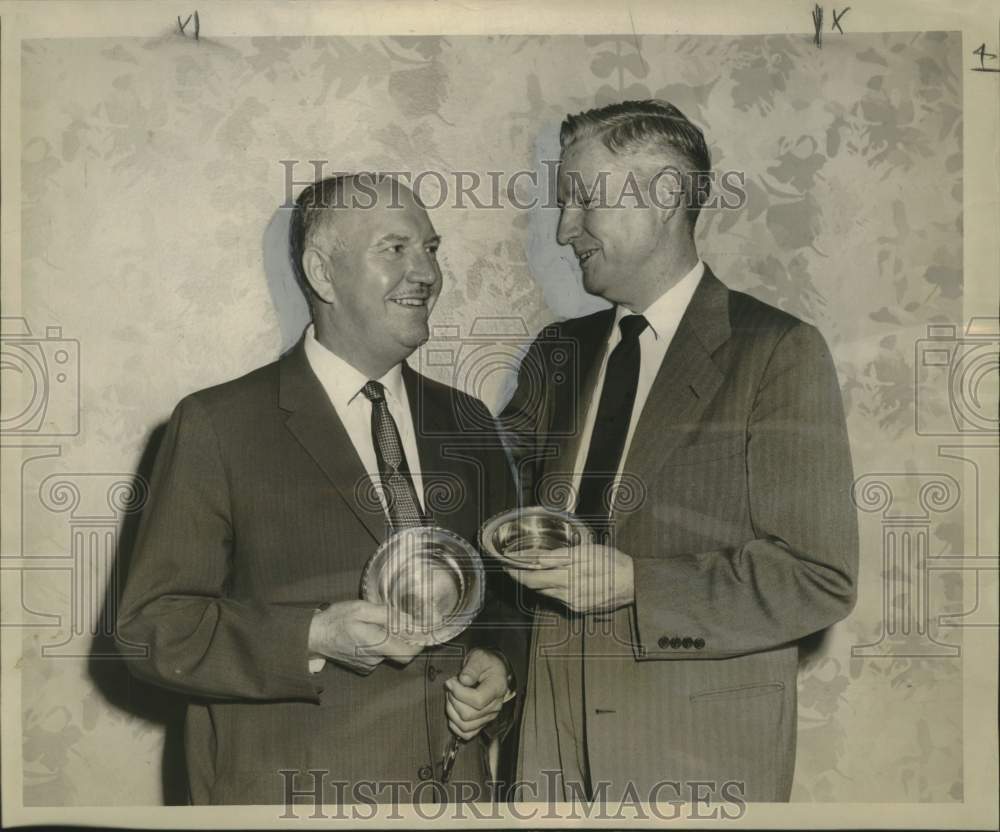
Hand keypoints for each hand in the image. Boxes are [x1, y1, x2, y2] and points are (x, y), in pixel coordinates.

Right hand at [308, 600, 422, 673]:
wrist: (314, 636)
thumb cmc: (336, 620)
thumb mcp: (361, 609)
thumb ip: (386, 614)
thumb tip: (408, 619)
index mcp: (376, 644)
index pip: (408, 653)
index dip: (418, 644)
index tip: (419, 631)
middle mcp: (374, 659)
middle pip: (399, 652)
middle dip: (401, 638)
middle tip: (394, 622)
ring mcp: (367, 665)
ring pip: (387, 652)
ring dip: (387, 640)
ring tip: (374, 625)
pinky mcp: (361, 666)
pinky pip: (377, 656)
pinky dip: (377, 646)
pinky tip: (366, 634)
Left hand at [444, 648, 510, 740]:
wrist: (492, 669)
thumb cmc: (485, 663)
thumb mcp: (479, 658)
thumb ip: (472, 668)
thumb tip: (463, 680)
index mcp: (497, 688)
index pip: (478, 700)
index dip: (459, 693)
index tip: (451, 682)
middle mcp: (495, 706)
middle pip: (469, 715)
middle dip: (453, 700)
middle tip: (450, 687)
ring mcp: (489, 716)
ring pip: (465, 726)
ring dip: (452, 712)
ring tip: (451, 697)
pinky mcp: (482, 722)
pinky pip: (467, 734)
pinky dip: (455, 726)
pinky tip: (453, 711)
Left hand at [503, 543, 634, 613]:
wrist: (635, 584)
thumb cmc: (614, 563)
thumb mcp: (587, 552)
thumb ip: (560, 557)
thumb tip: (538, 558)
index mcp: (568, 579)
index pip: (532, 578)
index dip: (516, 572)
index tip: (505, 564)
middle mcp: (568, 596)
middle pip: (536, 587)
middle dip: (521, 577)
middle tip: (511, 566)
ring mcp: (573, 604)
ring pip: (546, 593)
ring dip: (536, 582)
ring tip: (527, 570)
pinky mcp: (579, 608)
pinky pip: (558, 598)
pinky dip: (550, 587)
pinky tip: (550, 579)